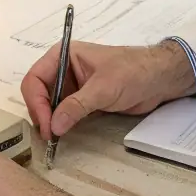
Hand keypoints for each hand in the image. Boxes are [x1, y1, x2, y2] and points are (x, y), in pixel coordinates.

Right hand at [21, 39, 195, 139]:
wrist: (160, 79)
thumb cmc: (133, 72)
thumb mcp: (103, 88)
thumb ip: (77, 106)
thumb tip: (54, 126)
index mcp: (63, 56)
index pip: (35, 79)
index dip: (36, 102)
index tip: (46, 125)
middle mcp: (63, 70)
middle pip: (38, 94)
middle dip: (41, 114)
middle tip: (49, 136)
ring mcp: (72, 87)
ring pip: (49, 106)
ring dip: (49, 122)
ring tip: (54, 139)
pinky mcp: (82, 101)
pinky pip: (64, 114)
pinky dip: (60, 125)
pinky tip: (62, 136)